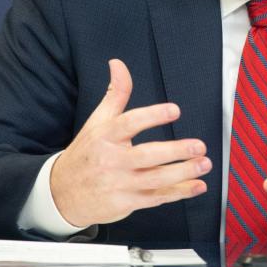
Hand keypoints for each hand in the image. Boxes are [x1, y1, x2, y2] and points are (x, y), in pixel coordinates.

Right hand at [50, 59, 210, 226]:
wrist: (63, 193)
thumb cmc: (86, 153)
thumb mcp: (97, 121)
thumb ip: (114, 93)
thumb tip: (118, 64)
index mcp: (105, 136)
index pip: (129, 123)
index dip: (152, 116)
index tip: (175, 110)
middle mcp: (112, 160)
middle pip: (146, 155)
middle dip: (176, 151)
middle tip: (199, 146)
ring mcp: (119, 183)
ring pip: (155, 179)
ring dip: (183, 172)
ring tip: (204, 164)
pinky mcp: (125, 203)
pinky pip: (156, 197)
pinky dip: (179, 193)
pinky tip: (197, 186)